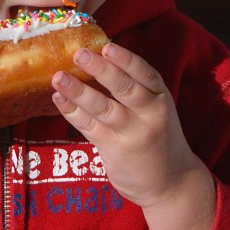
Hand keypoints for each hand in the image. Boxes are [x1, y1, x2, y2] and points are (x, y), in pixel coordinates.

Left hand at [52, 42, 215, 229]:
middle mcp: (149, 115)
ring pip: (102, 108)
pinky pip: (89, 126)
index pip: (145, 74)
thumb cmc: (157, 136)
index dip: (126, 60)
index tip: (107, 46)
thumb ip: (136, 88)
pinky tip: (58, 98)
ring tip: (58, 77)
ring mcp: (131, 134)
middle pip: (124, 89)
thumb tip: (99, 56)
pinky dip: (72, 111)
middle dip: (100, 70)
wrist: (170, 183)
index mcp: (161, 98)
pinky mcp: (114, 150)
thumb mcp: (156, 109)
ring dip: (78, 91)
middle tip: (78, 54)